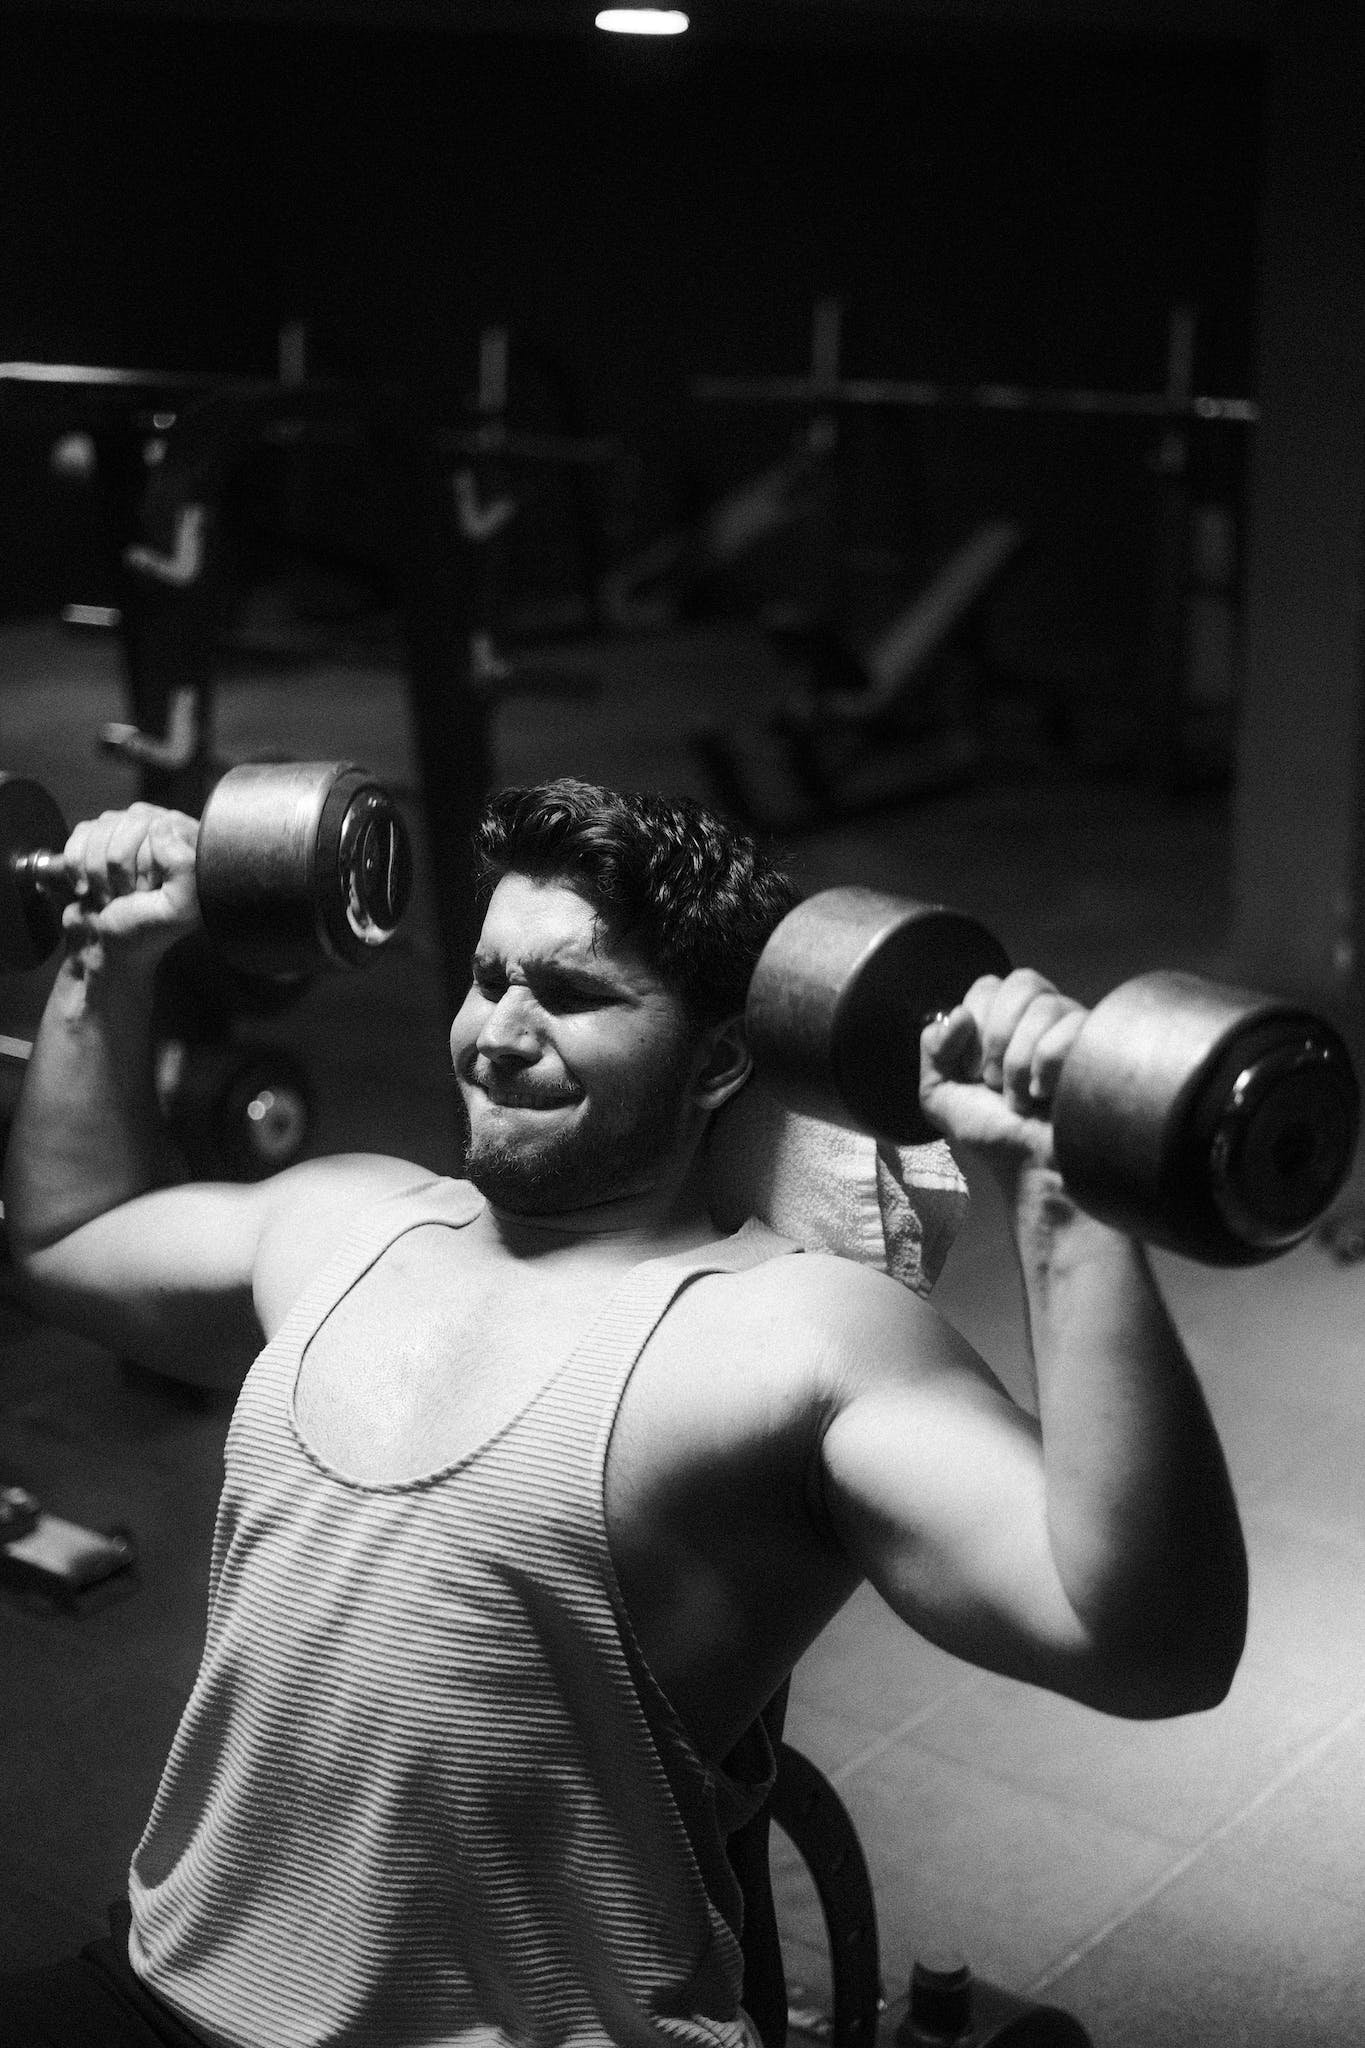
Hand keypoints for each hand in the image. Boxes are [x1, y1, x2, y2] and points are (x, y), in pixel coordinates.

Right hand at [59, 803, 200, 954]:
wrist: (106, 950)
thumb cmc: (145, 932)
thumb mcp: (179, 908)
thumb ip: (185, 867)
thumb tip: (161, 824)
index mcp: (189, 847)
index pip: (157, 826)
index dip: (146, 862)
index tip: (148, 891)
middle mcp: (161, 832)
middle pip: (127, 824)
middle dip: (120, 869)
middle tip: (128, 895)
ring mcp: (127, 832)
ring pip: (101, 828)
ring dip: (98, 871)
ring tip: (111, 894)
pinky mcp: (97, 839)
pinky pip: (79, 835)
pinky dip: (77, 866)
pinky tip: (89, 887)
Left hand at [918, 969, 1086, 1167]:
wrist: (1028, 1168)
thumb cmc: (991, 1133)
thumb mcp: (940, 1094)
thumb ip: (933, 1049)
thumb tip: (959, 1014)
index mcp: (1004, 1021)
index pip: (989, 985)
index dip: (975, 1022)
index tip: (971, 1069)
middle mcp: (1041, 1017)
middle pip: (1021, 982)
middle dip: (998, 1035)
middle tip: (992, 1081)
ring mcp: (1073, 1030)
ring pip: (1046, 1005)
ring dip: (1019, 1060)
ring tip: (1018, 1097)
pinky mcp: (1098, 1048)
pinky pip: (1073, 1026)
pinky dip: (1047, 1065)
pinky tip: (1046, 1094)